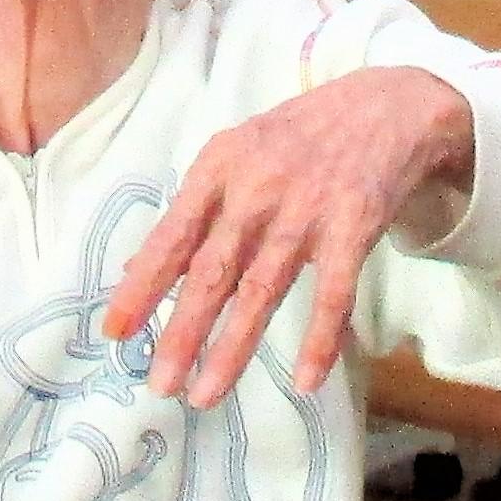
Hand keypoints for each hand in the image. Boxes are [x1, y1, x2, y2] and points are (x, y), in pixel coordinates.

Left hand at [101, 65, 478, 405]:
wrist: (386, 105)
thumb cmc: (297, 139)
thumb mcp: (236, 156)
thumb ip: (194, 211)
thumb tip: (139, 266)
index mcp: (219, 165)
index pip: (172, 235)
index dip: (142, 285)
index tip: (115, 331)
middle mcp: (258, 186)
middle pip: (213, 271)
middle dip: (182, 332)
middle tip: (159, 385)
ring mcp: (308, 207)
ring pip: (263, 290)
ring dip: (233, 348)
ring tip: (205, 394)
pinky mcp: (355, 225)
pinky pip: (335, 294)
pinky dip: (320, 339)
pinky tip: (305, 381)